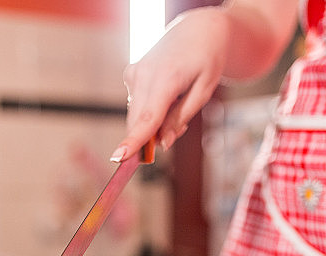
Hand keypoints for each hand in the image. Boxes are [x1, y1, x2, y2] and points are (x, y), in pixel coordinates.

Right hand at [111, 8, 229, 160]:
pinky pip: (136, 105)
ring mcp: (134, 74)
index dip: (134, 141)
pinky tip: (167, 95)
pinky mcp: (130, 74)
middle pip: (138, 122)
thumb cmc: (206, 59)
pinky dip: (150, 110)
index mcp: (166, 78)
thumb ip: (181, 118)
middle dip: (152, 137)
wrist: (198, 30)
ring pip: (136, 116)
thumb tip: (163, 143)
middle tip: (180, 128)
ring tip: (179, 104)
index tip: (119, 157)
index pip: (147, 118)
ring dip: (153, 123)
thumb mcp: (203, 90)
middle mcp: (144, 75)